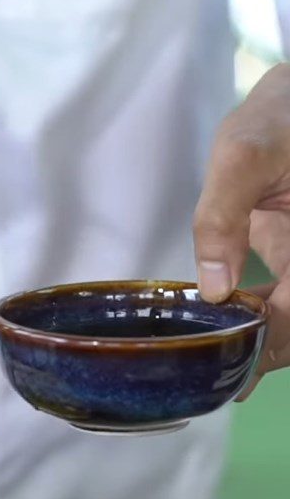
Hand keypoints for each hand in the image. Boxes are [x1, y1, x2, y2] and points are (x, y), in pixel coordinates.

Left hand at [194, 63, 289, 391]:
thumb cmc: (284, 114)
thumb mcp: (245, 152)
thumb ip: (223, 217)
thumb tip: (215, 290)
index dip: (273, 348)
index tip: (237, 378)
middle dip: (272, 354)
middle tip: (223, 384)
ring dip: (271, 341)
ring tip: (222, 368)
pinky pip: (289, 298)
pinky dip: (269, 318)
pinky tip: (234, 331)